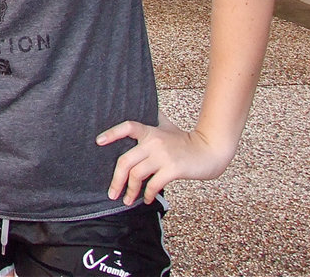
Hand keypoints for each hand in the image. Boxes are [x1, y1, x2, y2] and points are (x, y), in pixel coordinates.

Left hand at [96, 112, 235, 205]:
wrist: (210, 151)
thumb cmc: (186, 140)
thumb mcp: (167, 126)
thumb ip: (153, 121)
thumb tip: (140, 109)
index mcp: (150, 131)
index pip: (128, 127)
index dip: (112, 133)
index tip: (98, 142)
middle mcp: (154, 142)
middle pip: (125, 161)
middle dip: (116, 180)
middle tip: (112, 193)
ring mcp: (163, 155)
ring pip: (137, 175)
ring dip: (130, 191)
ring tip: (127, 200)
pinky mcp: (173, 169)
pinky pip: (153, 184)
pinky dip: (147, 194)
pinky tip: (146, 199)